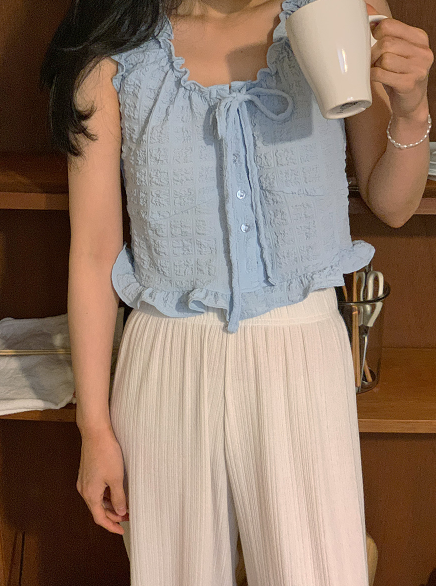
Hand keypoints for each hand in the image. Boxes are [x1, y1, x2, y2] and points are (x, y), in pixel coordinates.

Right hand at [76, 428, 128, 534]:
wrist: (95, 433)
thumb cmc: (106, 454)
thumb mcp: (116, 478)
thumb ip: (119, 497)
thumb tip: (120, 512)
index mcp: (90, 494)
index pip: (100, 518)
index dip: (111, 526)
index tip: (122, 530)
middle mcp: (84, 490)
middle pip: (99, 509)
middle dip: (114, 515)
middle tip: (129, 516)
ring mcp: (85, 481)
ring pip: (98, 499)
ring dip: (111, 504)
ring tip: (126, 504)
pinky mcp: (88, 472)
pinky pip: (97, 489)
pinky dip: (107, 494)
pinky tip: (118, 491)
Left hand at [367, 5, 433, 119]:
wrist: (411, 104)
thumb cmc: (400, 76)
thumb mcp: (397, 52)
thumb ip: (387, 34)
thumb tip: (367, 13)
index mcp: (419, 38)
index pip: (390, 25)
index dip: (376, 33)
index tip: (373, 41)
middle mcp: (422, 52)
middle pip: (386, 43)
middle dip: (373, 53)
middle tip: (372, 62)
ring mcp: (418, 68)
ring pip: (384, 58)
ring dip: (374, 66)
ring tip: (376, 71)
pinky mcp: (410, 84)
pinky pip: (382, 74)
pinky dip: (373, 76)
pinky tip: (375, 79)